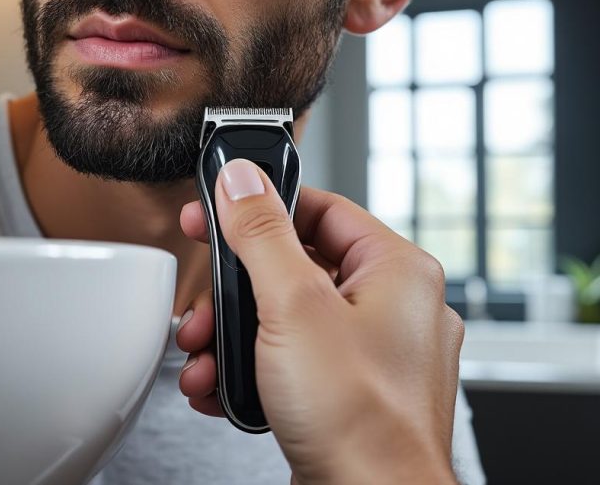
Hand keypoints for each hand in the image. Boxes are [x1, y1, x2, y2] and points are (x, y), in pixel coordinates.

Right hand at [176, 159, 461, 484]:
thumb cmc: (360, 419)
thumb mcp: (294, 307)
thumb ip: (262, 235)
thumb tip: (242, 180)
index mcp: (397, 271)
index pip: (320, 208)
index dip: (260, 207)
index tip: (216, 210)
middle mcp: (393, 308)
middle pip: (296, 268)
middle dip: (235, 291)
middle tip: (202, 300)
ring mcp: (372, 354)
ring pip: (288, 319)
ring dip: (234, 336)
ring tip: (203, 355)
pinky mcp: (349, 394)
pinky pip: (294, 361)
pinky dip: (254, 369)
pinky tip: (220, 386)